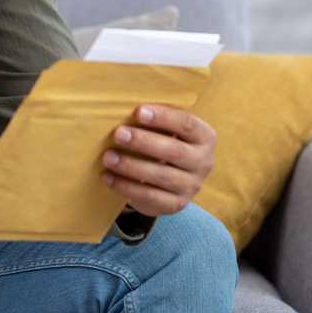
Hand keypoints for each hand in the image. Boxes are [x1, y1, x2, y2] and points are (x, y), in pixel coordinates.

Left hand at [100, 105, 215, 217]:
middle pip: (173, 151)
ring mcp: (191, 185)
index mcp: (204, 137)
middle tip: (118, 134)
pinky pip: (151, 196)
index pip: (186, 124)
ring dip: (131, 165)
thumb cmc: (163, 143)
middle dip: (143, 142)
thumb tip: (123, 108)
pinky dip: (127, 186)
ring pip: (161, 175)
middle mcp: (203, 162)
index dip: (163, 117)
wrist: (168, 181)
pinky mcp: (177, 204)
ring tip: (108, 157)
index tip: (138, 112)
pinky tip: (108, 177)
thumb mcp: (166, 130)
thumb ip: (154, 121)